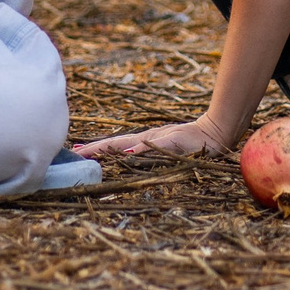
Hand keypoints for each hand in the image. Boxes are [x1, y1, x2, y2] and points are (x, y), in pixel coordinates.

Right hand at [74, 116, 235, 159]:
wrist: (216, 133)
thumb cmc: (197, 141)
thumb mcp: (174, 145)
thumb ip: (151, 149)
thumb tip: (126, 153)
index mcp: (143, 140)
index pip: (113, 145)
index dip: (95, 150)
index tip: (75, 153)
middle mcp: (144, 140)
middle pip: (112, 144)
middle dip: (93, 149)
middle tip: (73, 154)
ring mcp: (150, 142)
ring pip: (121, 146)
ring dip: (103, 151)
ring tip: (87, 154)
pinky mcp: (158, 146)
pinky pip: (133, 150)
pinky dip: (118, 152)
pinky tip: (116, 156)